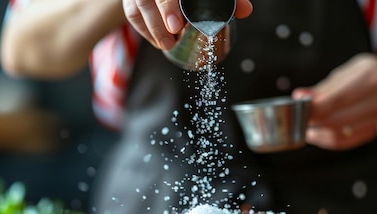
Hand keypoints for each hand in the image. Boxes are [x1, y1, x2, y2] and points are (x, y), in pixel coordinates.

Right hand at [123, 0, 252, 49]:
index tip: (176, 25)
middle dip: (157, 21)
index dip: (168, 5)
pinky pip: (131, 12)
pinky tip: (157, 41)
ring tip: (166, 45)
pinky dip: (143, 29)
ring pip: (136, 6)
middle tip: (171, 41)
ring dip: (150, 28)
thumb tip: (246, 11)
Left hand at [292, 54, 376, 149]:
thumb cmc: (365, 77)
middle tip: (298, 115)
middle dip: (312, 120)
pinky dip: (325, 140)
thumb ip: (323, 87)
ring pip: (337, 133)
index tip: (298, 104)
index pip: (337, 98)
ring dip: (316, 132)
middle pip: (335, 119)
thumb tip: (300, 96)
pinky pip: (343, 142)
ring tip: (305, 124)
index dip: (314, 105)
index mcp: (370, 79)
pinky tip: (317, 133)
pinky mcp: (371, 133)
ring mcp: (376, 119)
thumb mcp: (347, 72)